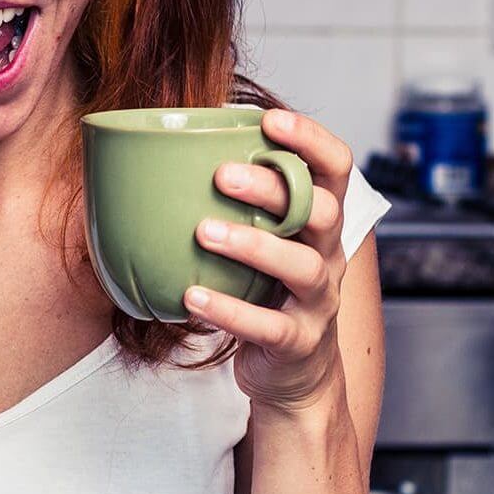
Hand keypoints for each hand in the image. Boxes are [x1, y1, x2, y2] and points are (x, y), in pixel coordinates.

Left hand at [183, 109, 352, 413]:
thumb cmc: (265, 293)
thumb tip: (157, 158)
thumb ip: (234, 207)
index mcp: (320, 222)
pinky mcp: (298, 341)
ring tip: (204, 232)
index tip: (270, 120)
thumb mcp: (261, 243)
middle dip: (272, 188)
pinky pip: (269, 325)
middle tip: (220, 175)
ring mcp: (319, 301)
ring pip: (301, 265)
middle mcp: (329, 255)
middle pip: (320, 210)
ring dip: (252, 245)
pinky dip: (229, 311)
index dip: (312, 139)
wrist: (294, 374)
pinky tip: (192, 297)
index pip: (336, 169)